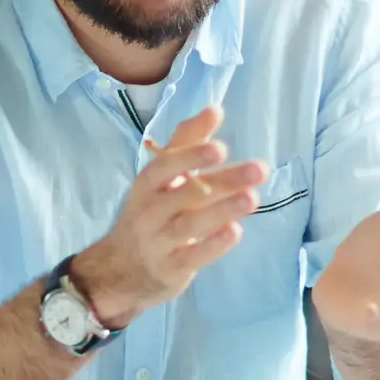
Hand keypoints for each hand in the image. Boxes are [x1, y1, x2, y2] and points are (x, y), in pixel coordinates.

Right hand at [70, 105, 268, 329]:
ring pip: (190, 224)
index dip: (192, 155)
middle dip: (223, 180)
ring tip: (252, 198)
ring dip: (223, 210)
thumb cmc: (149, 214)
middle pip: (187, 193)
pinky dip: (213, 245)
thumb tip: (216, 109)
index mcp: (148, 184)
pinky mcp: (170, 269)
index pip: (166, 165)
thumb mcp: (160, 178)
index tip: (221, 147)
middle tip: (259, 168)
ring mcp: (159, 242)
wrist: (120, 270)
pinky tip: (235, 232)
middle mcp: (150, 211)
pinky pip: (192, 257)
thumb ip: (186, 143)